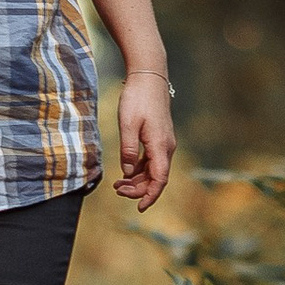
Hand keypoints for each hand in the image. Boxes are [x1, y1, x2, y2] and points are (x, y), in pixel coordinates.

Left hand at [114, 68, 174, 210]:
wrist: (149, 77)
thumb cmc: (138, 98)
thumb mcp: (128, 124)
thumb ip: (128, 150)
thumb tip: (127, 172)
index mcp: (160, 146)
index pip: (159, 179)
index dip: (150, 196)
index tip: (139, 208)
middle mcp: (166, 147)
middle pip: (156, 178)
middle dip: (139, 189)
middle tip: (118, 191)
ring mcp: (163, 143)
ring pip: (153, 170)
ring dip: (138, 180)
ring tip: (118, 185)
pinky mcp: (158, 138)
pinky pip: (151, 160)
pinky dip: (139, 169)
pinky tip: (126, 171)